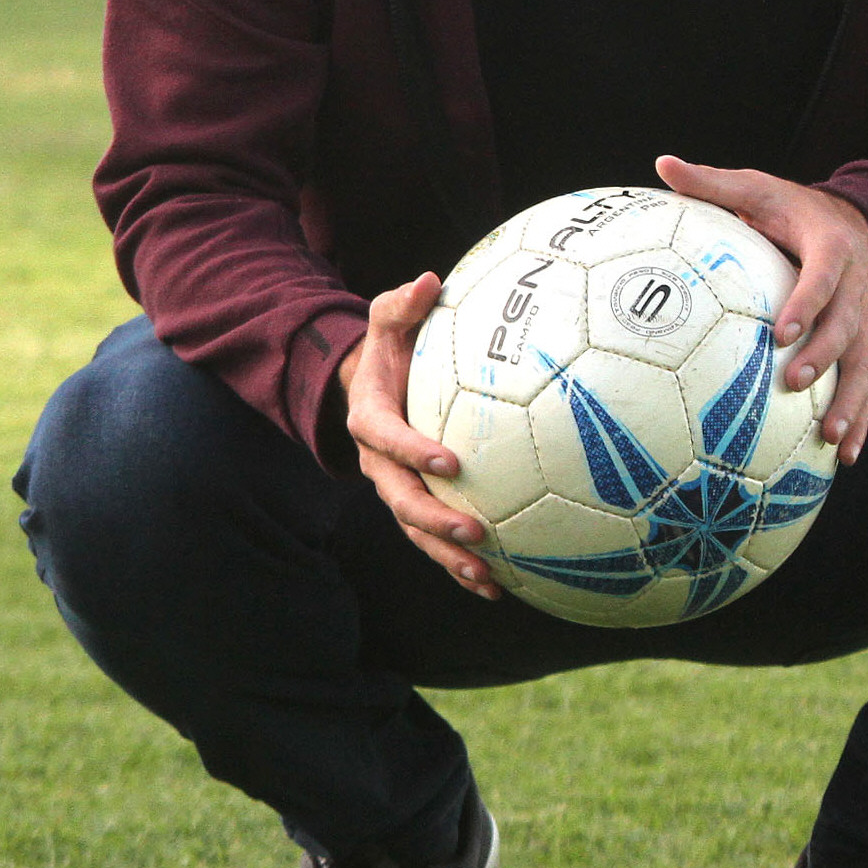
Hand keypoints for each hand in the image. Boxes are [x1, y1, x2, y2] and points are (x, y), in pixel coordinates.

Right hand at [340, 274, 501, 598]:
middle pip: (401, 501)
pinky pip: (435, 542)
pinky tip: (497, 587)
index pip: (386, 439)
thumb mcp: (387, 318)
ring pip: (417, 532)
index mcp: (370, 418)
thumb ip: (402, 303)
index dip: (413, 452)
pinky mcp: (418, 505)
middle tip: (474, 532)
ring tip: (486, 577)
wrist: (372, 383)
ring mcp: (397, 489)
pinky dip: (460, 567)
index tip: (450, 462)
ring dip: (448, 558)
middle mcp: (379, 463)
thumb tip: (430, 280)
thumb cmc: (389, 347)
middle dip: (434, 521)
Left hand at [655, 156, 867, 464]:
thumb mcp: (756, 187)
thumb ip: (712, 182)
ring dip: (850, 402)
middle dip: (824, 357)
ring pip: (863, 364)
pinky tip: (844, 456)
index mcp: (831, 246)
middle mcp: (856, 286)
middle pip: (847, 326)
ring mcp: (864, 318)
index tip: (781, 330)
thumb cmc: (788, 208)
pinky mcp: (863, 344)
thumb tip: (662, 163)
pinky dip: (859, 418)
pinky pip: (865, 384)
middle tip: (794, 384)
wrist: (850, 221)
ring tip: (831, 438)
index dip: (807, 302)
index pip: (824, 276)